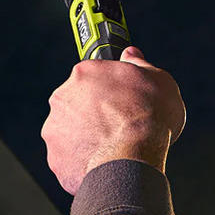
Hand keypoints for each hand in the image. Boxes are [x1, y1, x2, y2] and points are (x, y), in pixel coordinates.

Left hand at [41, 46, 185, 194]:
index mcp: (84, 73)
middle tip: (118, 123)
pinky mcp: (55, 158)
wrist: (134, 160)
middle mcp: (63, 97)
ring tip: (112, 146)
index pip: (93, 76)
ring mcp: (55, 128)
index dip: (110, 89)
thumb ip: (140, 64)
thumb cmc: (149, 118)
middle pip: (77, 102)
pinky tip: (103, 161)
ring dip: (86, 135)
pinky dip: (83, 159)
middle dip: (94, 112)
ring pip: (71, 130)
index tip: (120, 99)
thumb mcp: (159, 80)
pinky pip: (69, 157)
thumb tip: (131, 54)